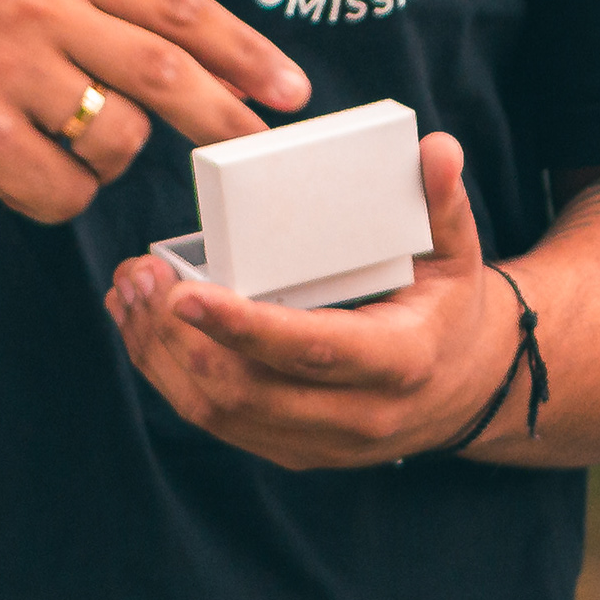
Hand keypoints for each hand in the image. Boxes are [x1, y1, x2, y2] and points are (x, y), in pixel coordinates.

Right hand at [0, 0, 308, 223]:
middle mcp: (33, 7)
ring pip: (118, 139)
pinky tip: (12, 175)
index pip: (175, 4)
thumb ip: (115, 25)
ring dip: (104, 164)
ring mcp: (4, 70)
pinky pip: (67, 190)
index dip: (243, 48)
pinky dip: (56, 199)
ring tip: (52, 148)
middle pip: (165, 68)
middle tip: (261, 146)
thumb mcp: (31, 9)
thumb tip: (231, 77)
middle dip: (224, 114)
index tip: (291, 88)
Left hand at [102, 131, 520, 467]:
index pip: (309, 350)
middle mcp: (358, 416)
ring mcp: (321, 443)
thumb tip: (436, 148)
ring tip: (129, 295)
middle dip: (176, 336)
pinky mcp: (292, 451)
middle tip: (138, 277)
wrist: (469, 388)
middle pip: (245, 391)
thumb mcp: (457, 252)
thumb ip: (443, 201)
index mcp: (399, 362)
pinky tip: (145, 328)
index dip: (242, 327)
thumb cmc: (450, 307)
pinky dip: (170, 376)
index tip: (184, 292)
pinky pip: (217, 422)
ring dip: (160, 356)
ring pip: (218, 413)